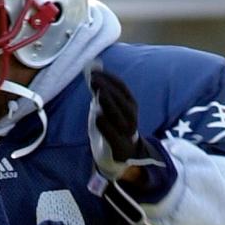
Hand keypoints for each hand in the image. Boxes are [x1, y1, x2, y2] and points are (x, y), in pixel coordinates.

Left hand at [86, 65, 152, 182]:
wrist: (119, 156)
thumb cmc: (111, 127)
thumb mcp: (106, 107)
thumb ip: (100, 91)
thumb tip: (92, 69)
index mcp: (130, 105)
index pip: (122, 88)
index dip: (109, 78)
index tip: (94, 71)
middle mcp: (132, 118)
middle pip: (122, 101)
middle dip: (109, 88)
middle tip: (94, 79)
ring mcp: (127, 133)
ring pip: (121, 117)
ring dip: (110, 104)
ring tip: (98, 93)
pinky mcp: (120, 146)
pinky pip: (113, 135)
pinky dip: (106, 125)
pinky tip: (97, 115)